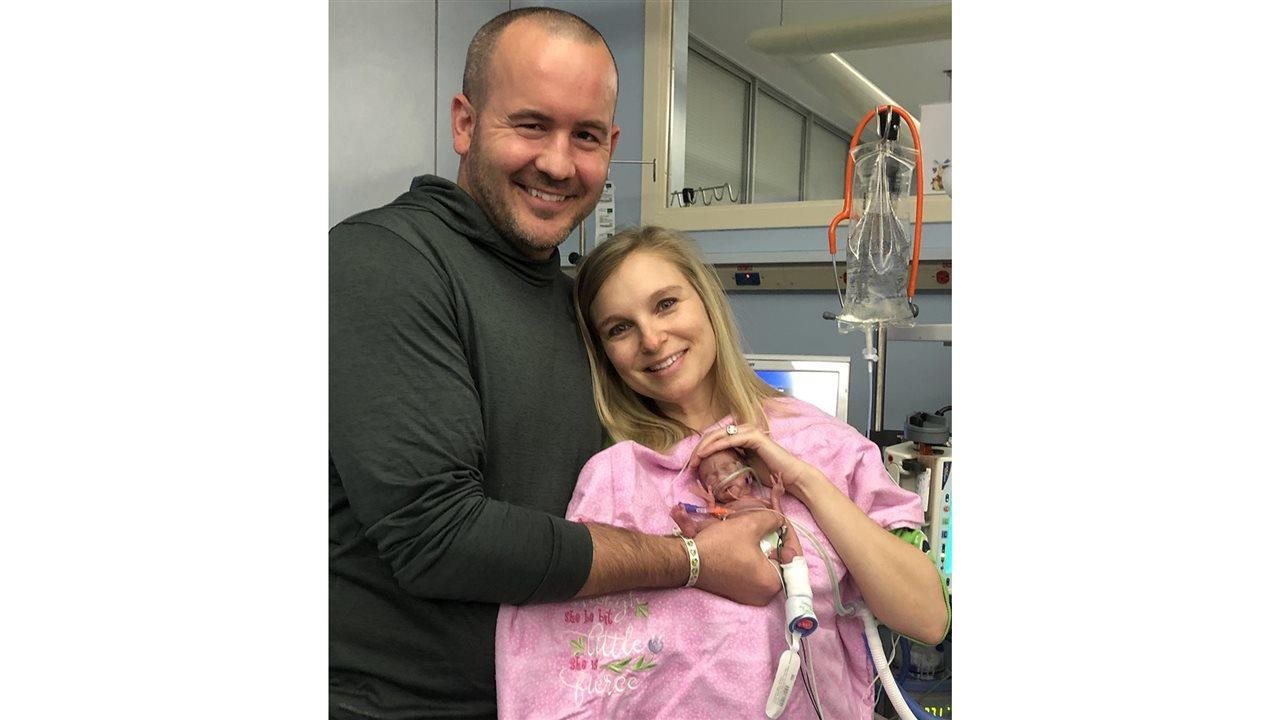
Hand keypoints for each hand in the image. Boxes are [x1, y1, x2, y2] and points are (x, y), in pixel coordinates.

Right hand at [688, 508, 782, 605]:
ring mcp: (751, 597)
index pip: (792, 554)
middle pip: (779, 560)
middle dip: (774, 539)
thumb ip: (773, 519)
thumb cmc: (720, 545)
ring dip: (763, 547)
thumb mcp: (750, 525)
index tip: (781, 519)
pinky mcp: (739, 593)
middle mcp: (766, 595)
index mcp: (773, 583)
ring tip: (756, 530)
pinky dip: (753, 557)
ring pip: (766, 565)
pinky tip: (745, 543)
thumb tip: (780, 521)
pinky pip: (754, 572)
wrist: (687, 560)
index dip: (788, 532)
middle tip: (768, 523)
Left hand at [689, 423, 822, 496]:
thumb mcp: (745, 468)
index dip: (702, 449)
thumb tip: (716, 469)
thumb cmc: (771, 475)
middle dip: (699, 448)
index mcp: (742, 436)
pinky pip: (729, 439)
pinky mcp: (755, 436)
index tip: (692, 464)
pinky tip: (704, 455)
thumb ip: (733, 463)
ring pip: (719, 435)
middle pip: (715, 435)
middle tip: (689, 463)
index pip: (717, 439)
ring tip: (693, 460)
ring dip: (703, 447)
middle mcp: (745, 430)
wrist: (791, 477)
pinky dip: (715, 446)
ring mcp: (750, 431)